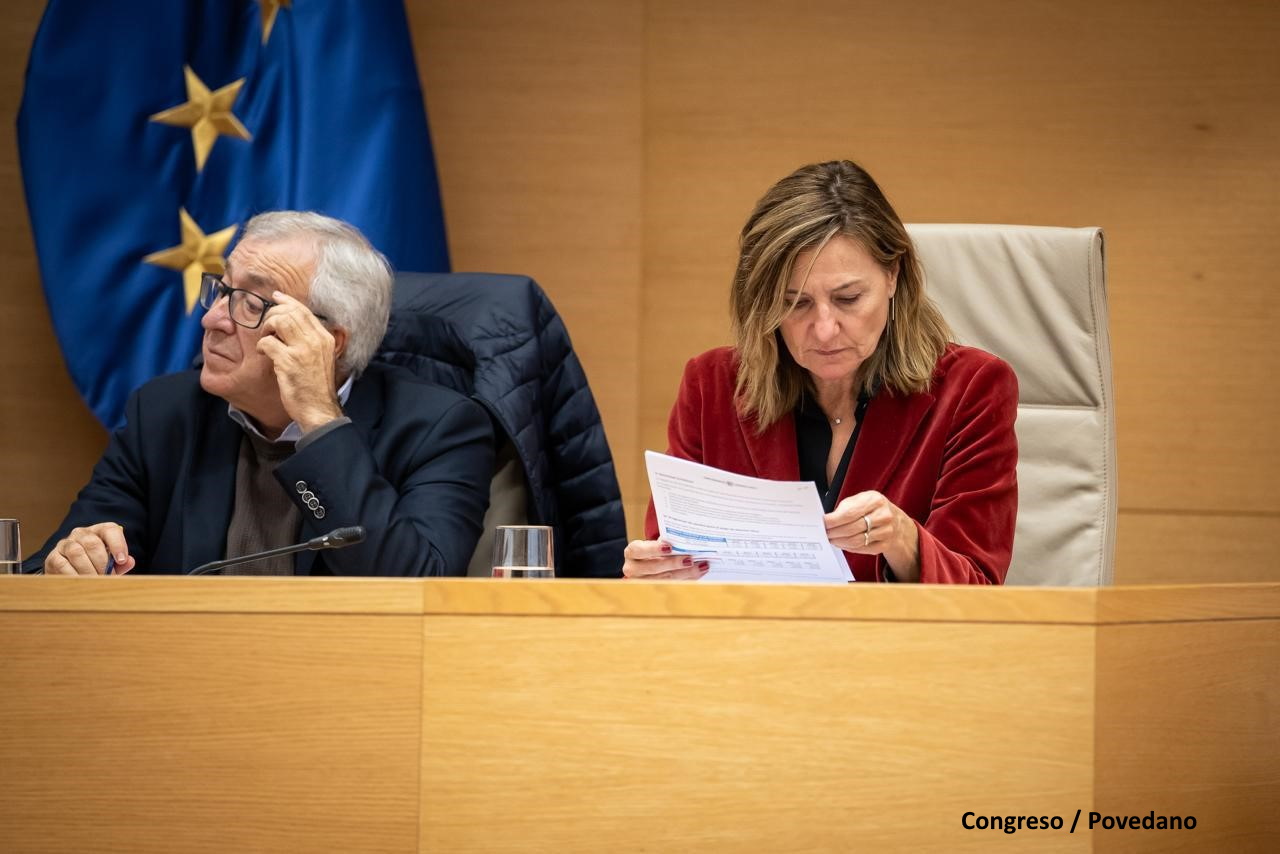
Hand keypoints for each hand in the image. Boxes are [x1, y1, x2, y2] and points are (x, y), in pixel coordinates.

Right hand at [44, 522, 135, 575]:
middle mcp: (81, 533)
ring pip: (77, 553)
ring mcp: (65, 544)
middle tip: (107, 577)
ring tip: (95, 582)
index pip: (110, 530)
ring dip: (88, 570)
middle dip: (102, 563)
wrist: (68, 573)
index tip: (122, 560)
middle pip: (93, 543)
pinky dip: (74, 576)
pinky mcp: (53, 557)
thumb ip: (121, 563)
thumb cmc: (95, 566)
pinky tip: (81, 583)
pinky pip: (63, 565)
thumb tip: (129, 562)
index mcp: (99, 531)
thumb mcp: (110, 563)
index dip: (118, 544)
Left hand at [257, 291, 345, 431]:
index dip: (287, 301)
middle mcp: (316, 340)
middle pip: (290, 312)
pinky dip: (262, 345)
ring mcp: (302, 350)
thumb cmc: (317, 387)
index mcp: (325, 338)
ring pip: (280, 321)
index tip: (276, 297)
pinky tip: (263, 352)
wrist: (319, 409)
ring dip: (267, 326)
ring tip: (265, 338)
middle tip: (266, 325)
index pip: (304, 311)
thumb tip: (291, 325)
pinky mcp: (288, 362)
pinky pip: (268, 342)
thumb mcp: (322, 358)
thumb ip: (311, 341)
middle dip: (273, 314)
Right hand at [622, 540, 709, 579]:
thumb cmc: (652, 551)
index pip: (638, 550)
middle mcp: (632, 569)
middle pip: (653, 567)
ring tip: (700, 566)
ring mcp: (641, 583)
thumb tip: (686, 542)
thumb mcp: (653, 545)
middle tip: (690, 559)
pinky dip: (687, 580)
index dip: (653, 549)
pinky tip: (698, 573)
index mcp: (632, 552)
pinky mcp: (652, 592)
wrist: (646, 566)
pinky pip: (671, 587)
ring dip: (685, 573)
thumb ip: (665, 543)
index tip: (669, 547)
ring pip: (664, 580)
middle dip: (674, 564)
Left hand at [825, 491, 919, 581]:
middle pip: (851, 529)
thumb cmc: (871, 508)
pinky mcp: (885, 544)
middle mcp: (883, 515)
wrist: (895, 521)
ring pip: (856, 541)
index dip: (833, 521)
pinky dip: (849, 548)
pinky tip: (843, 544)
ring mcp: (886, 531)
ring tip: (831, 539)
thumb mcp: (861, 500)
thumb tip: (826, 521)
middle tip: (824, 534)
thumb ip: (845, 508)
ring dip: (839, 542)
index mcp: (874, 500)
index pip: (849, 513)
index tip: (822, 524)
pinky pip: (862, 549)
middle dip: (834, 533)